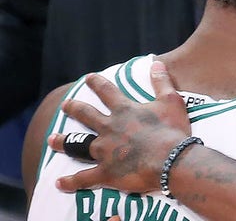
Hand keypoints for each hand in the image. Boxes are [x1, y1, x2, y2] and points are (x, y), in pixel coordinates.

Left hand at [48, 61, 190, 192]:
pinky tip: (59, 183)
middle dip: (74, 109)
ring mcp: (105, 151)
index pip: (107, 92)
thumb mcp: (171, 101)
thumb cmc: (173, 131)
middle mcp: (109, 128)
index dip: (97, 83)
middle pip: (86, 115)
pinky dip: (71, 182)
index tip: (88, 78)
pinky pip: (84, 178)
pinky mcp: (106, 173)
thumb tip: (156, 62)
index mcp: (124, 111)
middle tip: (65, 106)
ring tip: (51, 139)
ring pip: (77, 145)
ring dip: (63, 142)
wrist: (172, 161)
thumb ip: (161, 81)